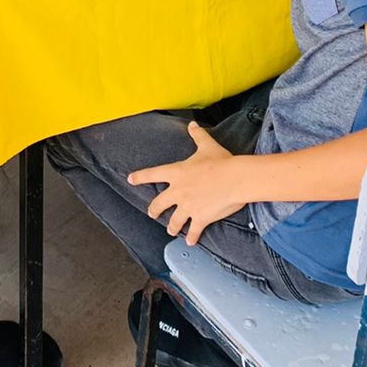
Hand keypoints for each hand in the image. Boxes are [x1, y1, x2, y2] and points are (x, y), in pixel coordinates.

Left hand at [128, 124, 244, 243]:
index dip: (140, 177)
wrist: (235, 179)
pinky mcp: (200, 219)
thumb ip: (197, 135)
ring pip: (174, 222)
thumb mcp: (207, 145)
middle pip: (159, 204)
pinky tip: (191, 242)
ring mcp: (188, 207)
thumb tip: (193, 124)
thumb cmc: (221, 161)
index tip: (131, 179)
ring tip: (171, 230)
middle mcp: (178, 191)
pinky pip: (193, 232)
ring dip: (172, 227)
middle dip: (154, 210)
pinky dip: (192, 238)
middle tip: (152, 213)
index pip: (152, 174)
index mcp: (176, 173)